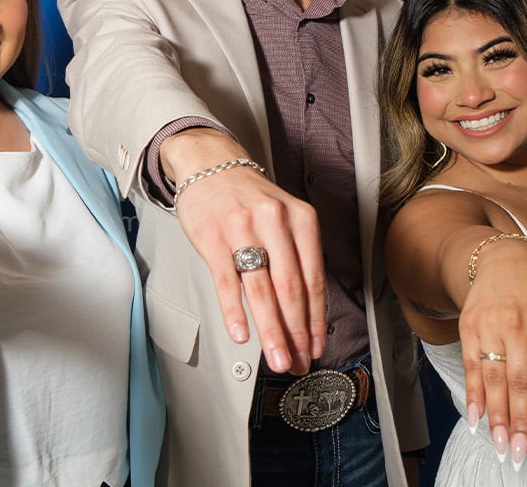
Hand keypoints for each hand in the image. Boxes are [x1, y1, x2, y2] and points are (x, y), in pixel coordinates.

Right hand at [162, 130, 325, 373]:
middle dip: (296, 333)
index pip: (314, 280)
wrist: (211, 164)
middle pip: (291, 289)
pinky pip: (227, 281)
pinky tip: (241, 334)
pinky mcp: (214, 237)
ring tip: (275, 358)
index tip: (315, 348)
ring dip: (271, 331)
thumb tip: (304, 314)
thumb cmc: (250, 199)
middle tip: (296, 362)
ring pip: (262, 290)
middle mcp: (276, 222)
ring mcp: (244, 229)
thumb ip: (296, 258)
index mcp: (302, 219)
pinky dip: (235, 312)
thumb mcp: (284, 218)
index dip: (316, 320)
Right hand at [457, 241, 526, 467]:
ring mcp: (491, 325)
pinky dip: (473, 395)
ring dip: (496, 416)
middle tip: (518, 452)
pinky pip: (471, 366)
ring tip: (499, 444)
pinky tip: (476, 418)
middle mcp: (518, 324)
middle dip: (519, 422)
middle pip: (519, 382)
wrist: (502, 258)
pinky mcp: (469, 326)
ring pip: (494, 378)